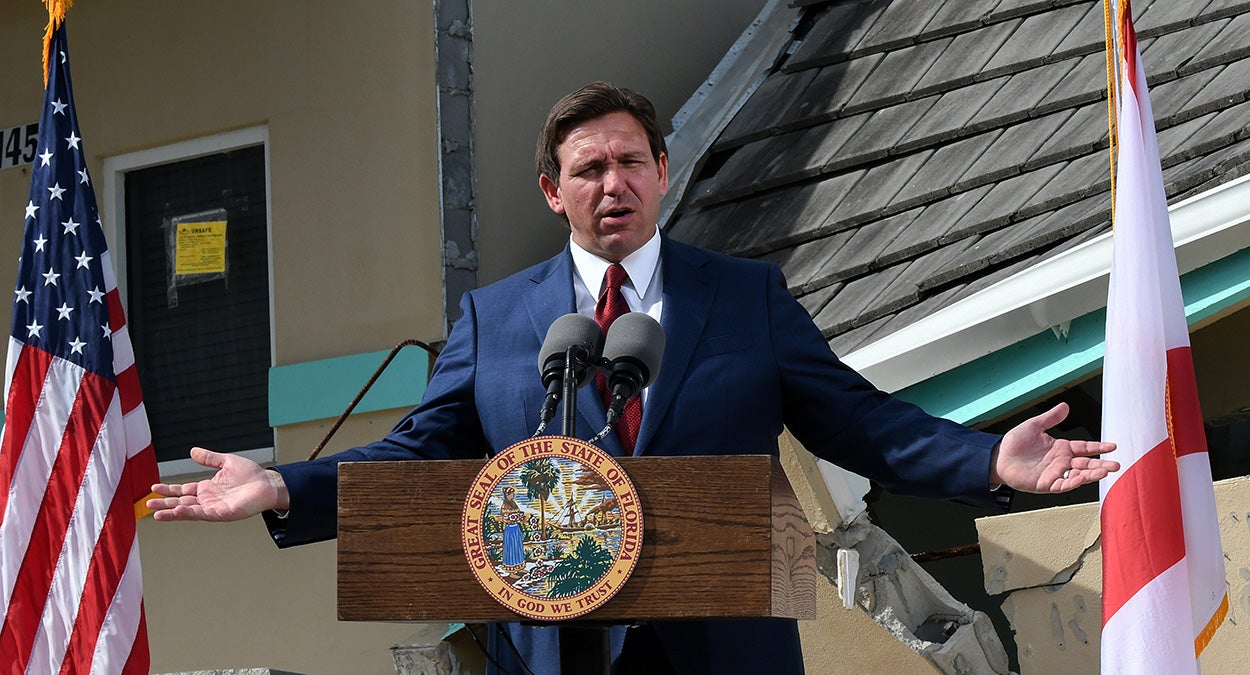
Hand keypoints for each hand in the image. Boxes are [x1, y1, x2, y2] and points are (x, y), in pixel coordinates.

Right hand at [147, 447, 289, 521]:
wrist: (269, 483)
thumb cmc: (251, 475)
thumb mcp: (226, 462)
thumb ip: (209, 458)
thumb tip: (192, 451)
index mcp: (207, 488)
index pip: (183, 490)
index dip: (168, 490)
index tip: (153, 488)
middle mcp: (208, 499)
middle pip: (181, 502)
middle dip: (165, 503)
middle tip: (147, 504)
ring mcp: (214, 507)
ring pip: (188, 511)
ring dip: (172, 512)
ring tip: (156, 513)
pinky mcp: (221, 513)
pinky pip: (202, 514)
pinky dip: (188, 513)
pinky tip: (178, 511)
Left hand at [990, 402, 1119, 492]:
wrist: (998, 457)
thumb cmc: (1015, 443)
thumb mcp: (1034, 426)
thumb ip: (1051, 418)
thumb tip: (1066, 405)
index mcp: (1061, 448)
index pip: (1085, 448)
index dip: (1099, 447)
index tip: (1113, 446)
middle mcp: (1061, 462)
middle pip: (1086, 464)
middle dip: (1102, 465)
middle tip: (1117, 465)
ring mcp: (1055, 474)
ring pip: (1078, 475)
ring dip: (1092, 474)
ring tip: (1106, 472)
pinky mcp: (1046, 484)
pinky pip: (1063, 484)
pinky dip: (1073, 482)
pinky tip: (1082, 478)